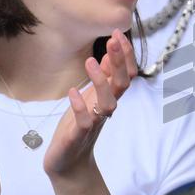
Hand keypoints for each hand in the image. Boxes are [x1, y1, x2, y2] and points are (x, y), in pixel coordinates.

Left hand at [43, 31, 135, 180]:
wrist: (68, 160)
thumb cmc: (78, 125)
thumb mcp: (91, 96)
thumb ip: (103, 77)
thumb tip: (111, 53)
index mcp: (108, 97)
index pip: (126, 74)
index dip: (125, 55)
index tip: (118, 34)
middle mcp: (105, 108)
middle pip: (122, 84)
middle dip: (119, 62)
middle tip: (112, 40)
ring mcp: (94, 121)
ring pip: (108, 103)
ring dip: (101, 82)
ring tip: (90, 62)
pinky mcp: (79, 134)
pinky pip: (85, 121)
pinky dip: (81, 107)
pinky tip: (73, 92)